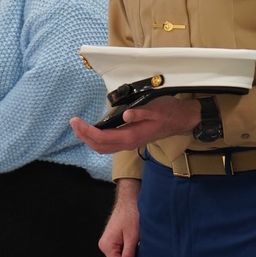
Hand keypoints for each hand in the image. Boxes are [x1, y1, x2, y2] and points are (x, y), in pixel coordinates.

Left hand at [70, 96, 201, 153]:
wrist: (182, 120)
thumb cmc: (169, 113)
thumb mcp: (156, 109)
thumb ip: (141, 113)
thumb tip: (126, 115)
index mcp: (132, 136)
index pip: (102, 138)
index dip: (87, 131)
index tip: (76, 121)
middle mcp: (129, 143)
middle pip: (99, 146)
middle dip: (83, 136)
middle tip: (73, 122)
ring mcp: (130, 143)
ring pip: (103, 147)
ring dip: (89, 139)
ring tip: (79, 126)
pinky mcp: (131, 140)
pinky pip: (109, 145)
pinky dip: (97, 139)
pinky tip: (93, 130)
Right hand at [99, 179, 140, 256]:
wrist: (130, 201)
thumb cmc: (131, 216)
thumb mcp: (132, 238)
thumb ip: (128, 255)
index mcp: (106, 245)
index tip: (137, 253)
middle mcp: (104, 245)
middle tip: (137, 244)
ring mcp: (107, 242)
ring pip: (120, 256)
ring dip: (129, 252)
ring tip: (135, 240)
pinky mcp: (112, 239)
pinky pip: (121, 250)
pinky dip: (128, 247)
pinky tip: (132, 238)